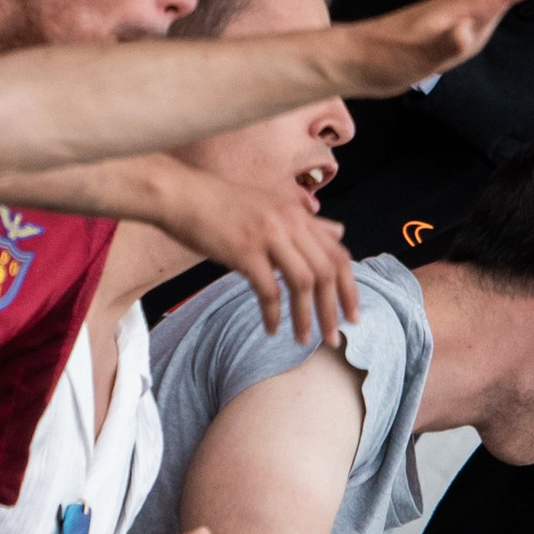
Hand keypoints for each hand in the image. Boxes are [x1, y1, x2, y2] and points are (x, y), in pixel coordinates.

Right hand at [159, 159, 358, 342]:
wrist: (182, 195)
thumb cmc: (224, 204)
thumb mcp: (272, 206)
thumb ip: (306, 223)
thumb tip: (340, 232)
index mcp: (298, 214)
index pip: (338, 254)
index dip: (349, 288)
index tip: (352, 315)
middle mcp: (289, 222)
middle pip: (326, 271)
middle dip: (333, 310)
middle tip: (333, 338)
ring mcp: (267, 235)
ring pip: (303, 283)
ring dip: (306, 316)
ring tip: (303, 339)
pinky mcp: (244, 251)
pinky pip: (269, 290)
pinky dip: (274, 314)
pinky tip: (272, 329)